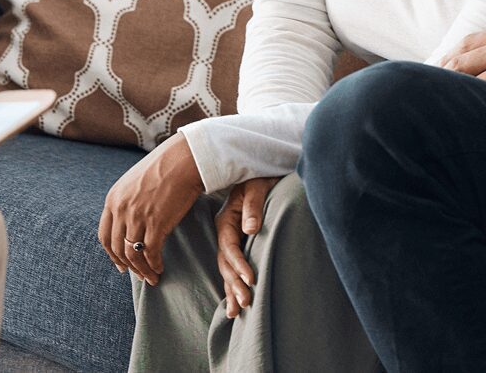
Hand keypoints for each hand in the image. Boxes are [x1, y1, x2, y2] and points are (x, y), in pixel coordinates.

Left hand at [99, 133, 204, 284]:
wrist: (185, 159)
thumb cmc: (165, 167)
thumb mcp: (135, 182)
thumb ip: (128, 202)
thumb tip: (131, 225)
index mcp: (113, 199)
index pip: (105, 236)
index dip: (112, 254)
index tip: (121, 265)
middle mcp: (121, 208)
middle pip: (117, 248)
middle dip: (127, 266)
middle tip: (138, 274)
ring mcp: (137, 216)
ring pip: (133, 254)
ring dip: (142, 270)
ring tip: (151, 277)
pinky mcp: (156, 222)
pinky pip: (151, 252)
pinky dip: (154, 265)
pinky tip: (160, 268)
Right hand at [215, 176, 280, 316]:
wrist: (260, 173)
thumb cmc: (259, 178)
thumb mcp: (256, 186)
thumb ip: (253, 206)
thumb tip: (250, 228)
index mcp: (226, 219)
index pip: (229, 247)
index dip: (239, 264)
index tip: (251, 279)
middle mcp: (224, 233)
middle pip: (225, 263)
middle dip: (235, 284)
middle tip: (246, 302)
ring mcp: (229, 241)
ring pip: (227, 270)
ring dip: (232, 290)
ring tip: (239, 311)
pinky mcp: (237, 246)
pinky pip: (231, 269)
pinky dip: (232, 286)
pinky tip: (234, 305)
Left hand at [439, 23, 485, 117]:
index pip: (470, 42)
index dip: (451, 56)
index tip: (441, 67)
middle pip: (462, 61)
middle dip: (444, 75)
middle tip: (432, 90)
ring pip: (472, 83)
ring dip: (458, 96)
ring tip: (445, 109)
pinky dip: (478, 109)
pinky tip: (468, 118)